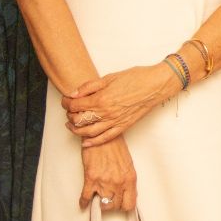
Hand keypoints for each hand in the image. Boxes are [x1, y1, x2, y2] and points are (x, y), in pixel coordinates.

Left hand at [62, 63, 180, 146]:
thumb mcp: (109, 77)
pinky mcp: (123, 126)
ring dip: (77, 130)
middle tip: (69, 111)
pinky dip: (93, 142)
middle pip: (79, 120)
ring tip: (72, 125)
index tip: (65, 100)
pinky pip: (105, 138)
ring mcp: (115, 121)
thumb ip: (89, 86)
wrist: (155, 85)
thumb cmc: (135, 78)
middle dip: (70, 116)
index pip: (75, 105)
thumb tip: (73, 94)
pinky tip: (85, 142)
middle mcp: (106, 113)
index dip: (66, 103)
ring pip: (89, 132)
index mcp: (101, 98)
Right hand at [80, 137, 136, 210]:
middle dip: (111, 205)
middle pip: (115, 206)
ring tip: (98, 200)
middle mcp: (118, 182)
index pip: (130, 204)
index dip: (124, 207)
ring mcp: (104, 181)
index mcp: (129, 178)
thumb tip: (124, 193)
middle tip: (107, 201)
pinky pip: (86, 197)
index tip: (120, 205)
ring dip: (99, 204)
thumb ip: (127, 180)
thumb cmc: (114, 146)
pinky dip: (84, 202)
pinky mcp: (91, 178)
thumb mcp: (127, 164)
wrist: (102, 134)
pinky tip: (84, 203)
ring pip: (102, 205)